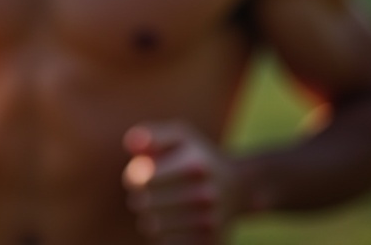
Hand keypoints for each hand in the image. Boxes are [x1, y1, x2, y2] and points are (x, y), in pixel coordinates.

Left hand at [122, 122, 237, 243]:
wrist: (240, 187)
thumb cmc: (198, 157)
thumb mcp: (181, 136)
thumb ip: (153, 136)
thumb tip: (130, 144)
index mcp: (195, 164)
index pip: (144, 178)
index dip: (133, 177)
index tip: (138, 175)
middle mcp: (205, 194)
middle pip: (144, 204)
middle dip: (138, 198)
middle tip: (146, 194)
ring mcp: (209, 220)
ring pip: (152, 227)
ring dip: (148, 217)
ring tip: (158, 208)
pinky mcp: (210, 241)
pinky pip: (166, 242)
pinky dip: (163, 234)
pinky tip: (171, 223)